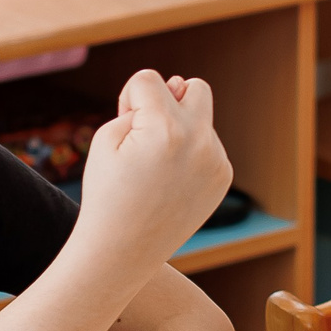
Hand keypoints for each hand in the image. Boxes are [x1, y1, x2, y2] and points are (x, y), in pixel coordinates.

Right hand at [75, 70, 232, 267]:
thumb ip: (141, 104)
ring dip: (180, 129)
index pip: (150, 79)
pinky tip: (170, 180)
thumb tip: (179, 86)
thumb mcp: (107, 138)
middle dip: (171, 98)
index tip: (125, 126)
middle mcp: (199, 141)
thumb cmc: (107, 192)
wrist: (123, 251)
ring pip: (202, 119)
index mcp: (165, 128)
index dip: (129, 98)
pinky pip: (209, 146)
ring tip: (156, 165)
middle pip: (194, 87)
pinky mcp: (223, 177)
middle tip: (150, 129)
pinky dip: (191, 153)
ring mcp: (216, 161)